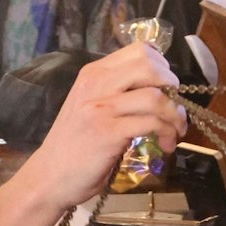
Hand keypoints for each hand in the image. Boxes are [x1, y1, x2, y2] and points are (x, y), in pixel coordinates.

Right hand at [12, 42, 185, 209]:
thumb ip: (116, 91)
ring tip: (175, 131)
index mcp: (93, 73)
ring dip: (175, 115)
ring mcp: (102, 108)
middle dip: (172, 86)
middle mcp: (97, 83)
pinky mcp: (109, 132)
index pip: (139, 50)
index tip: (167, 88)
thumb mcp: (91, 106)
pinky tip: (165, 144)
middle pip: (150, 66)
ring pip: (156, 96)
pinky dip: (167, 133)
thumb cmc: (74, 144)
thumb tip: (156, 87)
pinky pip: (151, 123)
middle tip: (174, 107)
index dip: (163, 66)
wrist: (49, 175)